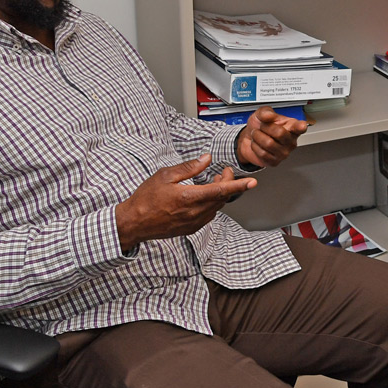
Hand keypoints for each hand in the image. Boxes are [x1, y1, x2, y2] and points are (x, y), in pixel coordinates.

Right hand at [115, 154, 255, 251]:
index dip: (239, 185)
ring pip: (217, 207)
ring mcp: (194, 223)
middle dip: (227, 183)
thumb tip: (207, 159)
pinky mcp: (191, 229)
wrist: (134, 222)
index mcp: (190, 198)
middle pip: (222, 198)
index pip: (221, 190)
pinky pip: (209, 215)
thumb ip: (189, 168)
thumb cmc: (146, 198)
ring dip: (219, 194)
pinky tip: (203, 196)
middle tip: (223, 172)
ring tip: (212, 181)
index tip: (252, 182)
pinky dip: (211, 204)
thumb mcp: (165, 176)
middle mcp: (195, 213)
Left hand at [236, 106, 307, 167]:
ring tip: (258, 135)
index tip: (301, 126)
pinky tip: (258, 145)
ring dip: (258, 137)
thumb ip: (265, 112)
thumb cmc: (259, 126)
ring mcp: (284, 153)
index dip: (300, 126)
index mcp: (291, 127)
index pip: (299, 127)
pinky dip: (255, 147)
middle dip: (265, 128)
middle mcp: (291, 141)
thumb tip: (270, 115)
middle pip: (280, 133)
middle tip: (262, 127)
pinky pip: (263, 153)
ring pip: (269, 143)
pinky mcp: (275, 162)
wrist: (248, 138)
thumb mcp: (261, 114)